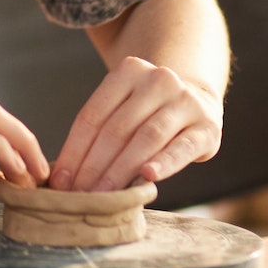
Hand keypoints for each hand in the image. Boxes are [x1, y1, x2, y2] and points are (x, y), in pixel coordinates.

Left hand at [50, 56, 222, 192]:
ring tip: (103, 196)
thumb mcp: (124, 108)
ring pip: (145, 138)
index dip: (74, 150)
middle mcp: (159, 80)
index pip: (93, 115)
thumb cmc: (148, 113)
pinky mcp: (207, 127)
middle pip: (117, 128)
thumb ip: (99, 131)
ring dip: (120, 171)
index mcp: (129, 71)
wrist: (198, 100)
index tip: (60, 180)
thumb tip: (63, 175)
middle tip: (78, 195)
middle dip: (93, 166)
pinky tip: (148, 177)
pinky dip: (164, 163)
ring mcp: (185, 102)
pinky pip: (182, 148)